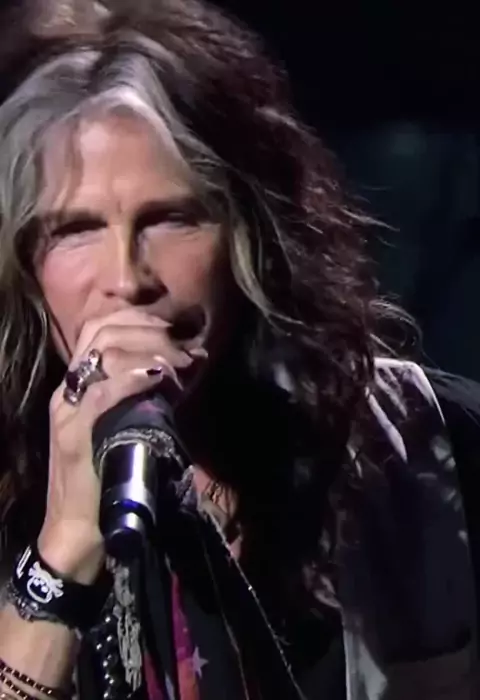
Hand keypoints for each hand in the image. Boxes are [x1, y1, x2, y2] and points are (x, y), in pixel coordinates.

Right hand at [38, 308, 204, 582]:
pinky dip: (131, 379)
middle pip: (101, 332)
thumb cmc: (105, 480)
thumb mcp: (123, 426)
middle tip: (180, 342)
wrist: (78, 530)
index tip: (168, 324)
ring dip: (147, 349)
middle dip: (146, 328)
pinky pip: (102, 394)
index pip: (97, 329)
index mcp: (75, 386)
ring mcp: (69, 412)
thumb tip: (176, 370)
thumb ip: (138, 398)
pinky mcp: (76, 436)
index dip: (134, 317)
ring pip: (102, 355)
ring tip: (177, 362)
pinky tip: (156, 376)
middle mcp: (68, 391)